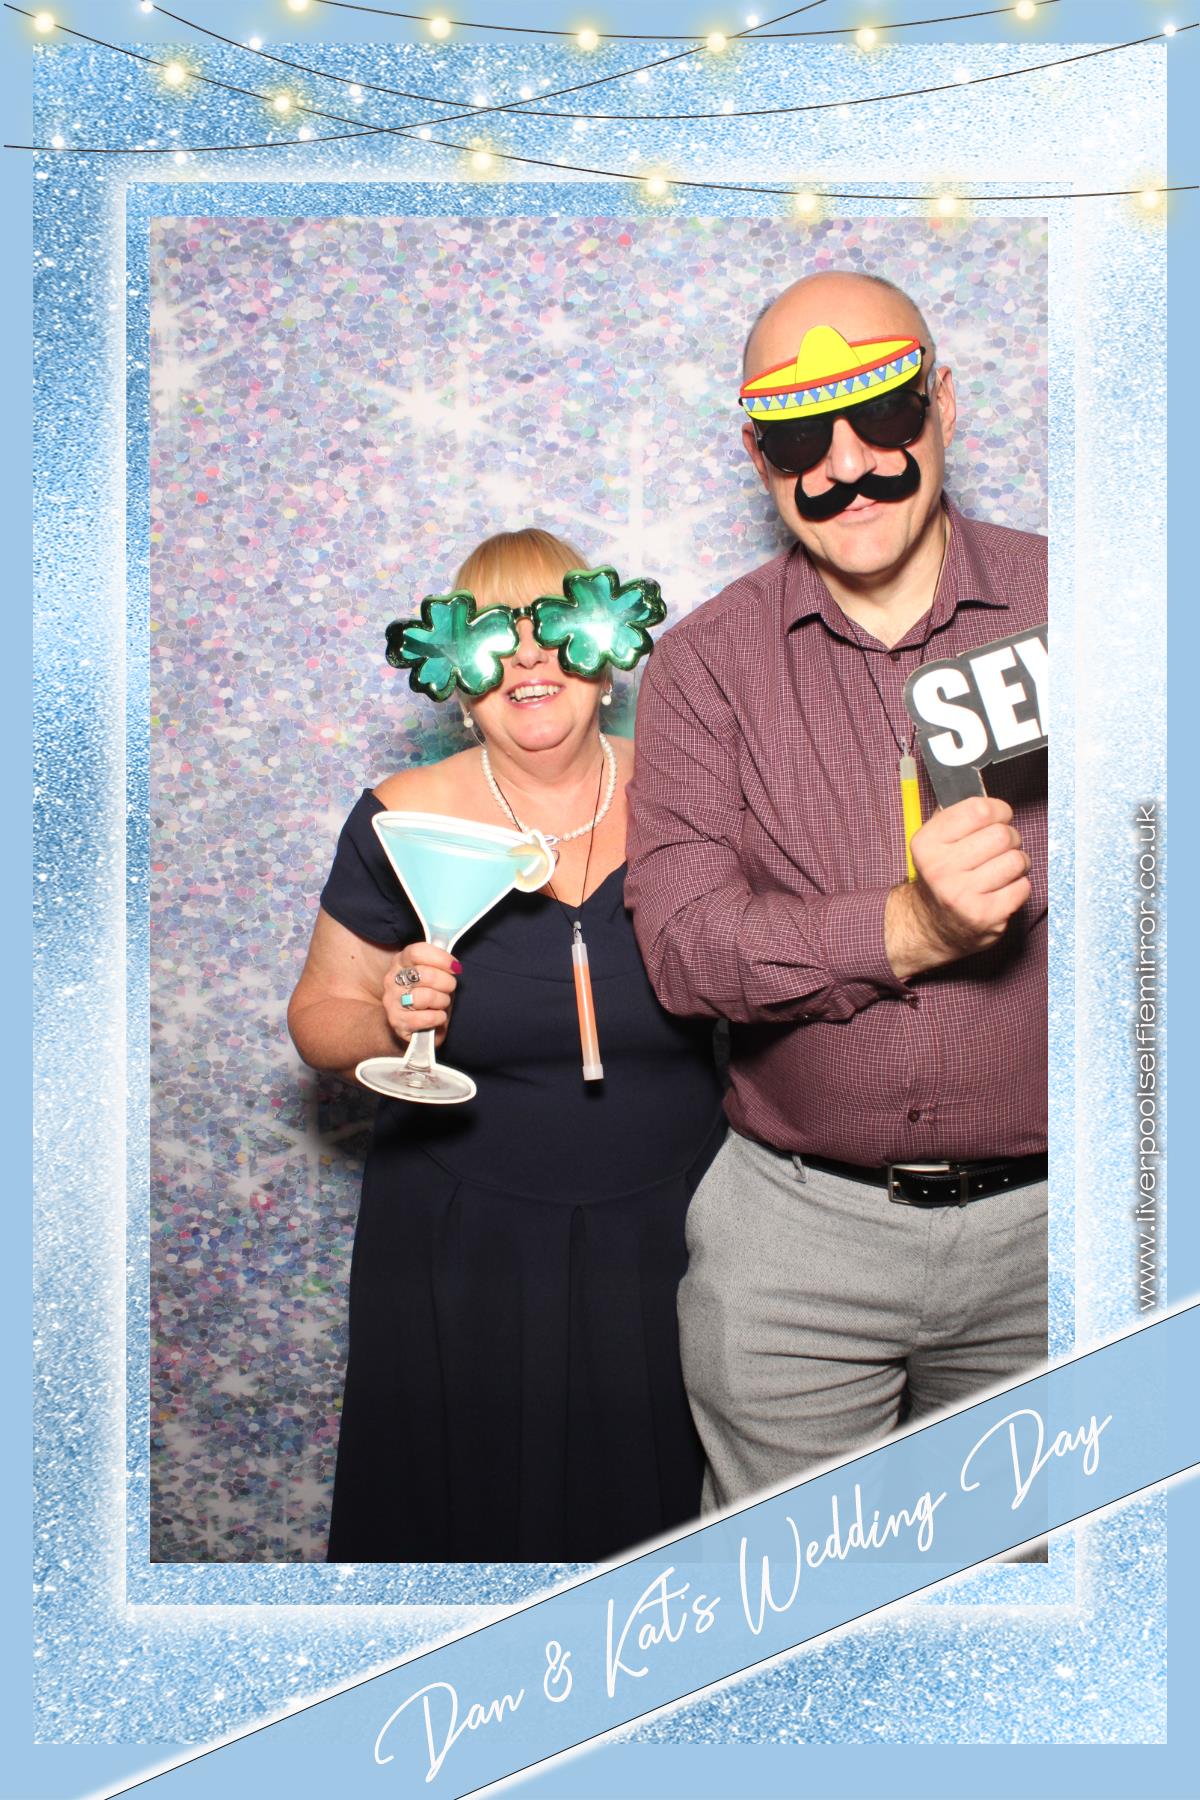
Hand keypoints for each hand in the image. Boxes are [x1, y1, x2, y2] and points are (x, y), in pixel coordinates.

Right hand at [381, 943, 459, 1047]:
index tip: (455, 967)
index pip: (418, 952)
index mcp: (400, 961)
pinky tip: (437, 1017)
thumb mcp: (433, 973)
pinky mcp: (397, 1022)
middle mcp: (392, 979)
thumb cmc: (429, 993)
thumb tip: (454, 964)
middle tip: (449, 988)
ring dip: (442, 1001)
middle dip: (446, 982)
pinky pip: (426, 1018)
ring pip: (427, 996)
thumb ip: (439, 963)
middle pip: (425, 974)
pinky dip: (438, 1018)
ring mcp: (392, 1001)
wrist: (414, 1024)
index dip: (441, 959)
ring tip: (441, 1003)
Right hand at [886, 796, 1030, 980]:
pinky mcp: (984, 916)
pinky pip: (1023, 887)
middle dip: (1010, 838)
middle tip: (1000, 849)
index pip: (980, 810)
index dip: (998, 810)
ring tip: (1002, 870)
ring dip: (1016, 863)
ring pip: (1017, 860)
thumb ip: (958, 817)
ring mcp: (962, 895)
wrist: (932, 925)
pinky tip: (1001, 891)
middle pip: (1003, 835)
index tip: (998, 818)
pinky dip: (1018, 887)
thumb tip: (993, 803)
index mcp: (927, 843)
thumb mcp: (934, 842)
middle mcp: (941, 869)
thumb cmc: (943, 875)